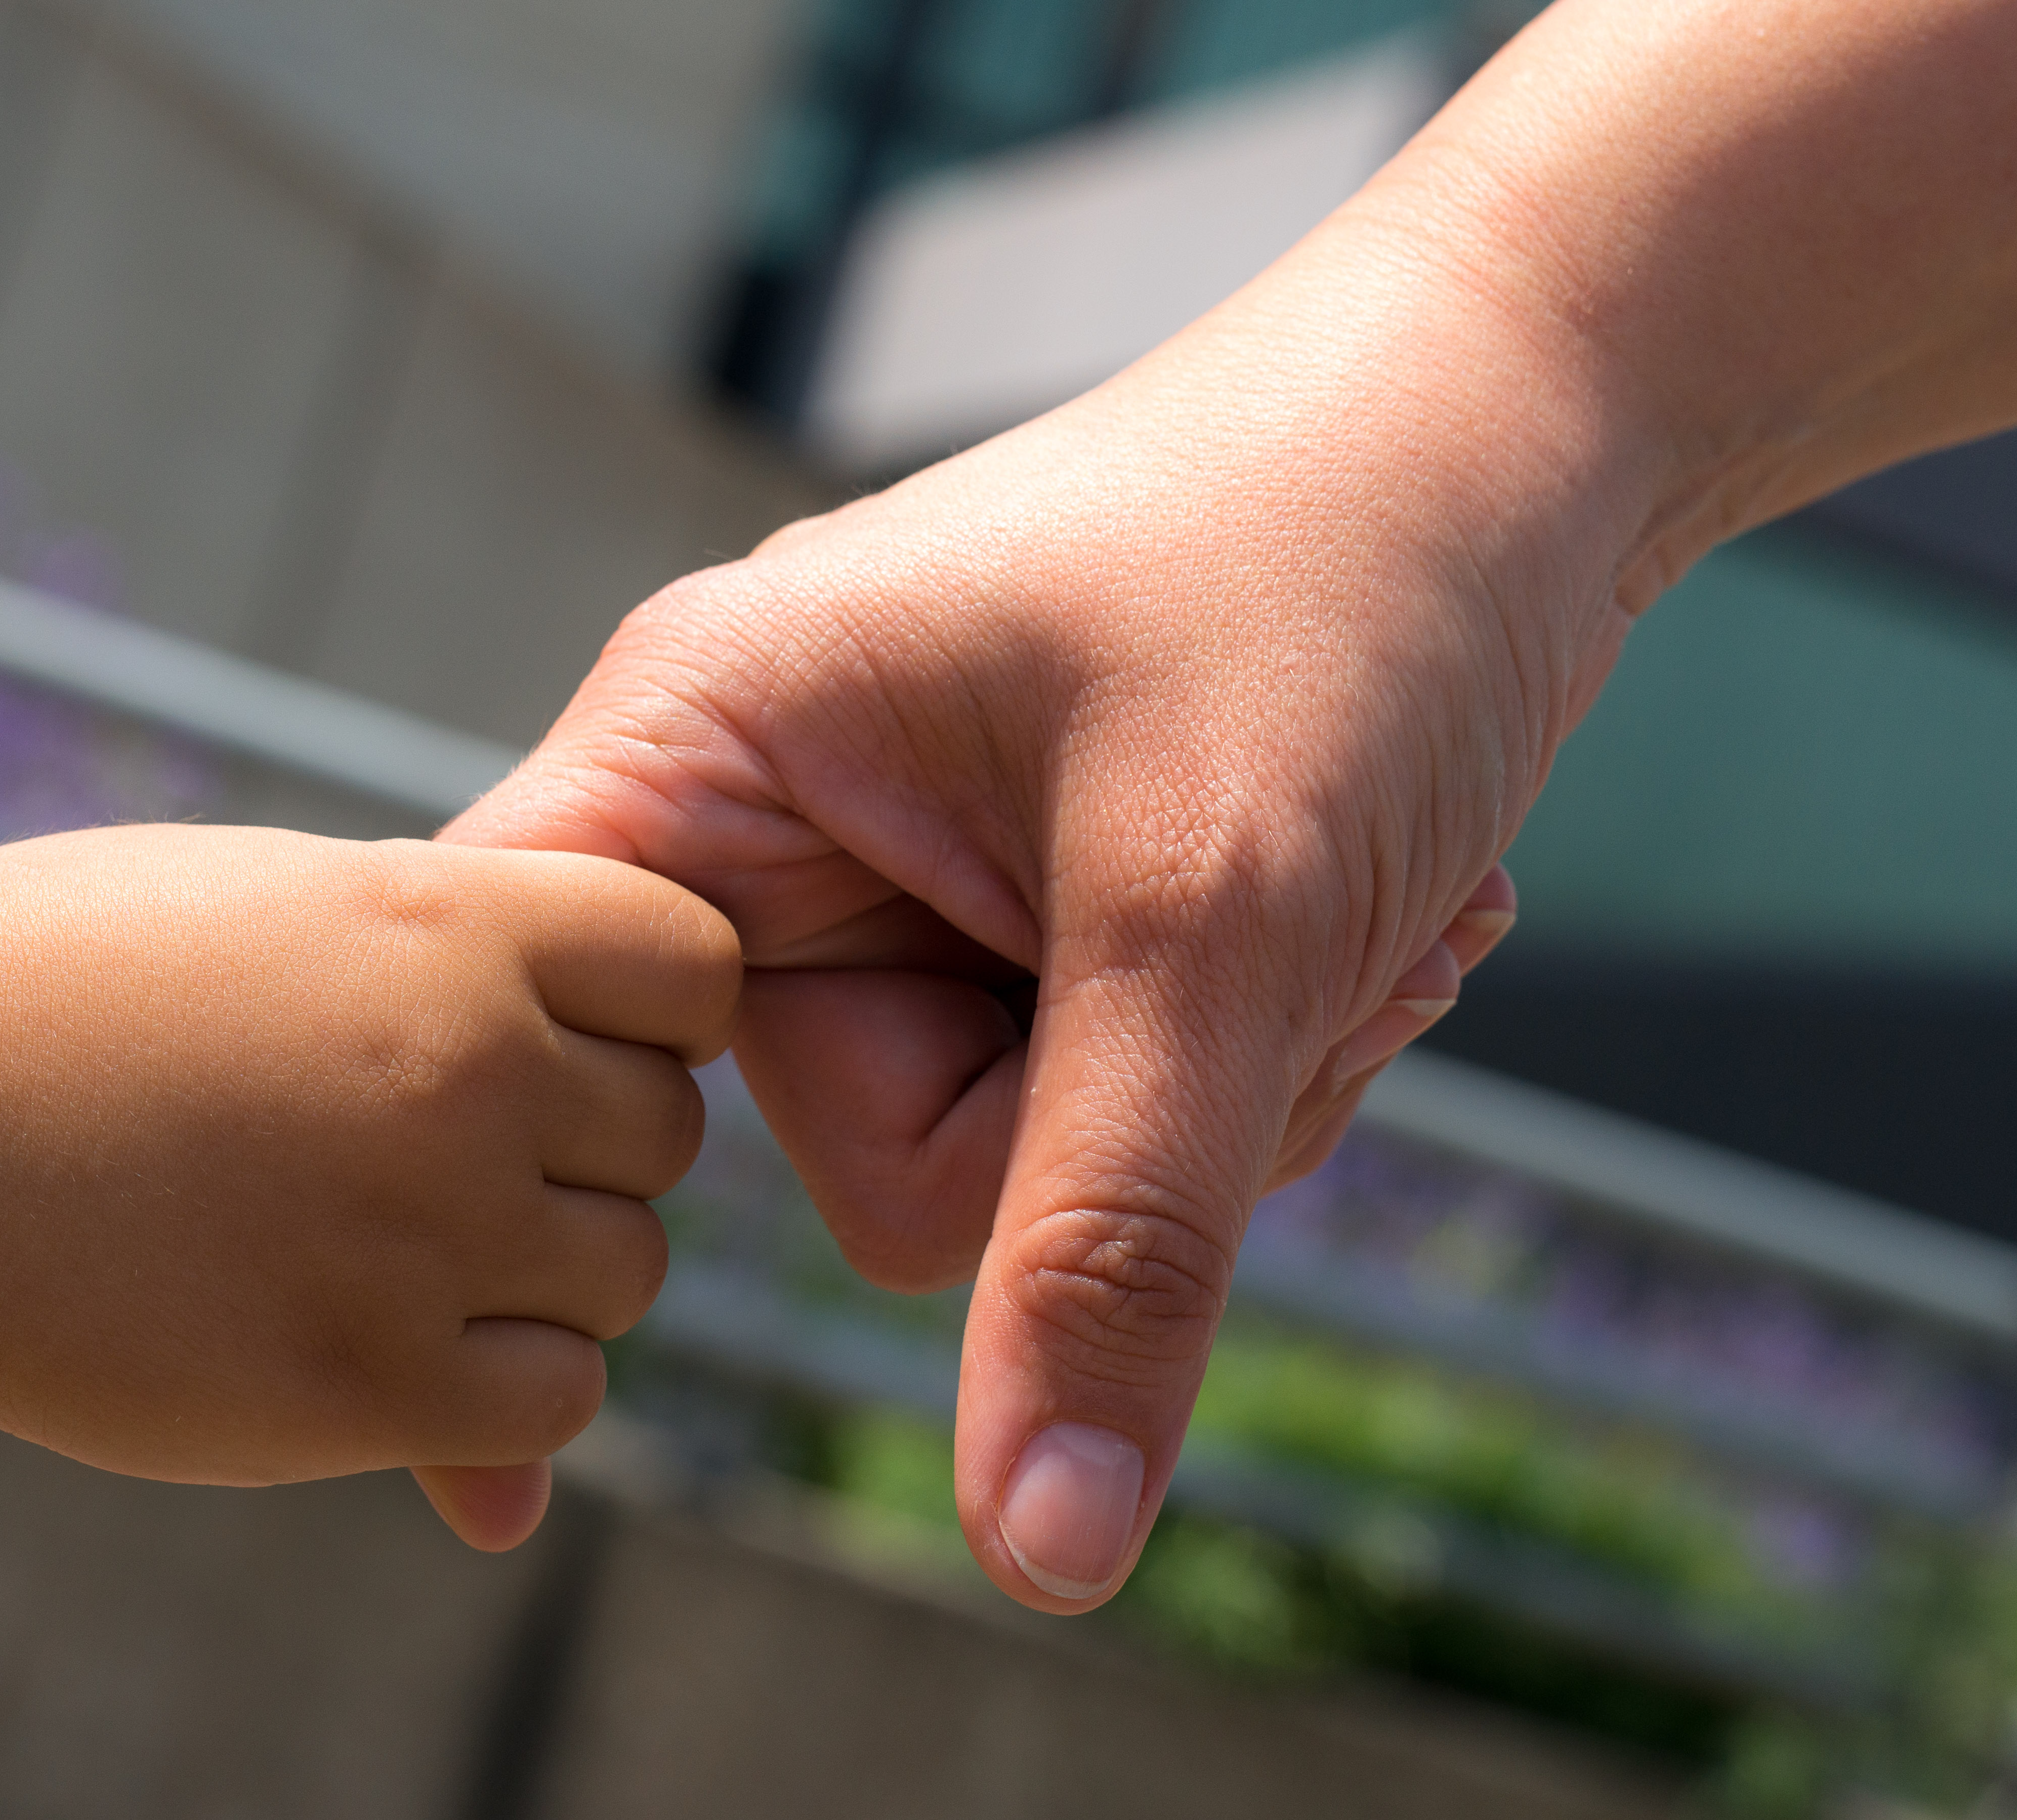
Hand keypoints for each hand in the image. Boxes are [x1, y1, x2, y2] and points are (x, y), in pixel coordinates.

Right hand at [0, 827, 738, 1528]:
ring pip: (624, 1274)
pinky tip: (398, 1346)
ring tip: (400, 1247)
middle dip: (588, 1149)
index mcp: (451, 921)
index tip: (566, 1038)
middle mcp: (465, 1069)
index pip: (697, 962)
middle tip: (455, 1157)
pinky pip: (554, 1400)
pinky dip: (508, 1391)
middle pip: (667, 1135)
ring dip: (547, 1273)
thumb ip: (444, 956)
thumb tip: (582, 1033)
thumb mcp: (272, 907)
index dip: (651, 1010)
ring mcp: (421, 1232)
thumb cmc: (55, 989)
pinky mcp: (363, 1384)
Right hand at [451, 0, 2016, 1609]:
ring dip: (1215, 1094)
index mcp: (715, 746)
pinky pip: (1099, 1105)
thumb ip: (1110, 1243)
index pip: (530, 1011)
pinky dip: (1249, 1055)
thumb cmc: (1339, 574)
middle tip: (1248, 955)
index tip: (496, 1495)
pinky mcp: (1028, 905)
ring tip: (1332, 916)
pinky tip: (1357, 920)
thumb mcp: (1213, 923)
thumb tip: (1040, 1557)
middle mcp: (781, 815)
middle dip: (1091, 1129)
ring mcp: (911, 868)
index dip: (511, 1212)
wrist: (1520, 419)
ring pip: (1017, 1160)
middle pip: (862, 1156)